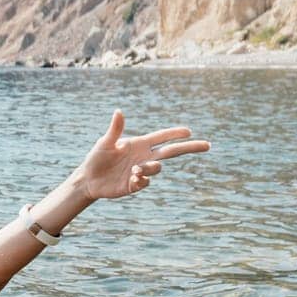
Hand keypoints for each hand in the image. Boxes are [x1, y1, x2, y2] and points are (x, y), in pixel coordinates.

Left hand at [73, 110, 209, 199]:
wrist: (88, 179)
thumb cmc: (96, 158)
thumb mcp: (105, 143)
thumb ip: (115, 130)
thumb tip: (119, 111)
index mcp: (139, 144)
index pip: (162, 137)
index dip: (175, 133)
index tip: (189, 131)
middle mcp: (144, 156)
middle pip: (172, 151)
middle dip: (189, 147)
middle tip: (208, 145)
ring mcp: (141, 171)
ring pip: (157, 168)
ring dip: (150, 168)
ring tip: (135, 170)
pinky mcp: (135, 185)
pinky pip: (145, 182)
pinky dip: (140, 180)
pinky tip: (131, 179)